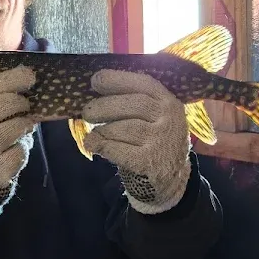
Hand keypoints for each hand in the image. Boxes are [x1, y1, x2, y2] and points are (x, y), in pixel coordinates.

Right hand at [0, 67, 35, 222]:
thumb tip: (25, 76)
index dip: (9, 80)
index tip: (29, 75)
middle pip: (2, 105)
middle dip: (20, 102)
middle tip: (25, 105)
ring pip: (16, 127)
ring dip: (25, 125)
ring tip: (20, 129)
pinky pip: (20, 150)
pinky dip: (23, 148)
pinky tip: (13, 151)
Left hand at [84, 70, 190, 213]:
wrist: (172, 178)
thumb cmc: (153, 140)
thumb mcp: (155, 116)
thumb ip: (134, 101)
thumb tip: (97, 88)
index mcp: (169, 102)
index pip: (144, 83)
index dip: (117, 80)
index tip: (96, 81)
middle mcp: (169, 119)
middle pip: (132, 105)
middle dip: (103, 106)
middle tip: (87, 112)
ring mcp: (161, 141)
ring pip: (122, 127)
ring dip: (101, 130)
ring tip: (94, 133)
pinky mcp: (149, 162)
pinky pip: (117, 149)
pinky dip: (101, 145)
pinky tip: (93, 145)